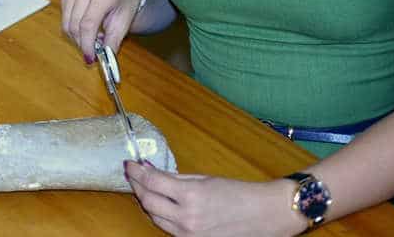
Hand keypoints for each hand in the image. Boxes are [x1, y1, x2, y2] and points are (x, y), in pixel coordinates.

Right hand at [61, 0, 139, 62]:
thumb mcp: (125, 20)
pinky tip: (87, 26)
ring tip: (94, 36)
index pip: (88, 24)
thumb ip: (113, 40)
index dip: (87, 44)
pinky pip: (65, 17)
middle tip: (94, 50)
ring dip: (77, 36)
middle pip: (75, 25)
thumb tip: (104, 58)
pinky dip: (74, 26)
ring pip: (67, 23)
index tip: (90, 58)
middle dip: (82, 42)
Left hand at [124, 161, 305, 236]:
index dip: (136, 171)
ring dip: (147, 201)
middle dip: (137, 186)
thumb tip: (152, 171)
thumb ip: (176, 177)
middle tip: (134, 174)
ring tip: (145, 188)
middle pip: (147, 201)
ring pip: (154, 218)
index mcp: (190, 195)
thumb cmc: (238, 193)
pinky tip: (160, 205)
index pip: (151, 181)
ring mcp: (188, 234)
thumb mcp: (204, 178)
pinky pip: (168, 229)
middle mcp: (186, 217)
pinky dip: (161, 216)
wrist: (264, 215)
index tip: (129, 164)